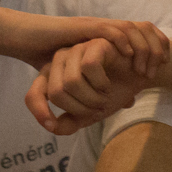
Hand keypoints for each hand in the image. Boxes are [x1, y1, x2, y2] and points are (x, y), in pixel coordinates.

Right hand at [1, 11, 169, 78]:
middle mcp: (105, 29)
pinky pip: (109, 29)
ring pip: (131, 28)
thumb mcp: (84, 76)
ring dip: (142, 46)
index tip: (164, 67)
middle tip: (160, 67)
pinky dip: (122, 40)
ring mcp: (95, 26)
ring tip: (146, 66)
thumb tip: (128, 102)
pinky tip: (128, 54)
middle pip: (144, 28)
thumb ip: (107, 89)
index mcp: (110, 39)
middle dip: (157, 47)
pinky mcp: (82, 28)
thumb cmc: (49, 57)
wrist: (24, 38)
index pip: (144, 35)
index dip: (158, 47)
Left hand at [23, 35, 162, 134]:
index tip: (52, 125)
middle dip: (81, 109)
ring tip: (106, 97)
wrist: (139, 79)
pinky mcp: (93, 44)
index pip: (32, 96)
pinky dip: (101, 83)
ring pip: (71, 82)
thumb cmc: (113, 92)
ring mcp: (76, 50)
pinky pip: (89, 67)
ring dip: (93, 98)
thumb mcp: (88, 114)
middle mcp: (60, 61)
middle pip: (57, 93)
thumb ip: (69, 123)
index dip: (39, 113)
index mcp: (53, 76)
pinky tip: (109, 85)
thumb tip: (52, 127)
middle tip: (99, 109)